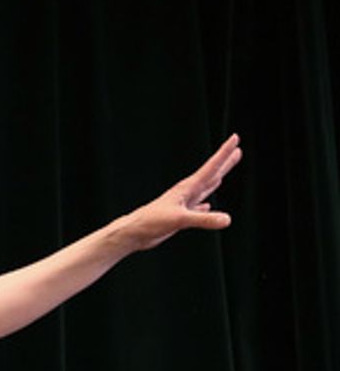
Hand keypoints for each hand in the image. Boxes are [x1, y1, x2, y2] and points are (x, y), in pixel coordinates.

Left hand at [122, 134, 241, 251]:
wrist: (133, 232)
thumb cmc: (151, 222)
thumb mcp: (180, 220)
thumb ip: (204, 219)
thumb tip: (227, 219)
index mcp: (187, 188)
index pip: (211, 167)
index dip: (224, 153)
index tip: (235, 138)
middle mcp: (186, 193)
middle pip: (211, 175)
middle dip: (224, 163)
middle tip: (238, 151)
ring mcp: (182, 204)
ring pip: (204, 190)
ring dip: (216, 180)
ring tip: (223, 173)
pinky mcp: (178, 216)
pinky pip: (196, 209)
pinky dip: (204, 207)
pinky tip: (207, 206)